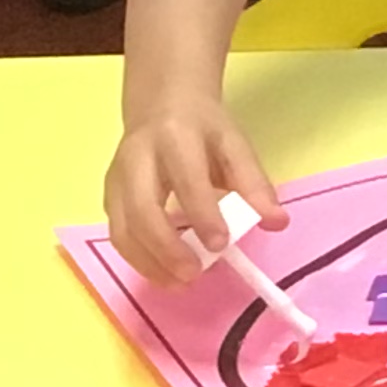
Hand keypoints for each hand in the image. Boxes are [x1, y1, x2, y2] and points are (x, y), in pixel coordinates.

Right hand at [105, 98, 287, 286]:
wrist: (162, 103)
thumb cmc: (204, 128)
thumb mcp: (235, 144)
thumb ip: (254, 183)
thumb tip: (277, 222)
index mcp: (176, 137)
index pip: (187, 180)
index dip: (203, 215)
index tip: (221, 246)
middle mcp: (138, 157)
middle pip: (142, 209)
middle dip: (165, 248)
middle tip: (193, 275)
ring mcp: (117, 177)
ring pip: (122, 227)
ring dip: (148, 262)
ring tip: (178, 283)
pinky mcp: (109, 194)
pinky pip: (117, 233)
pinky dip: (138, 259)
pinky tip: (162, 272)